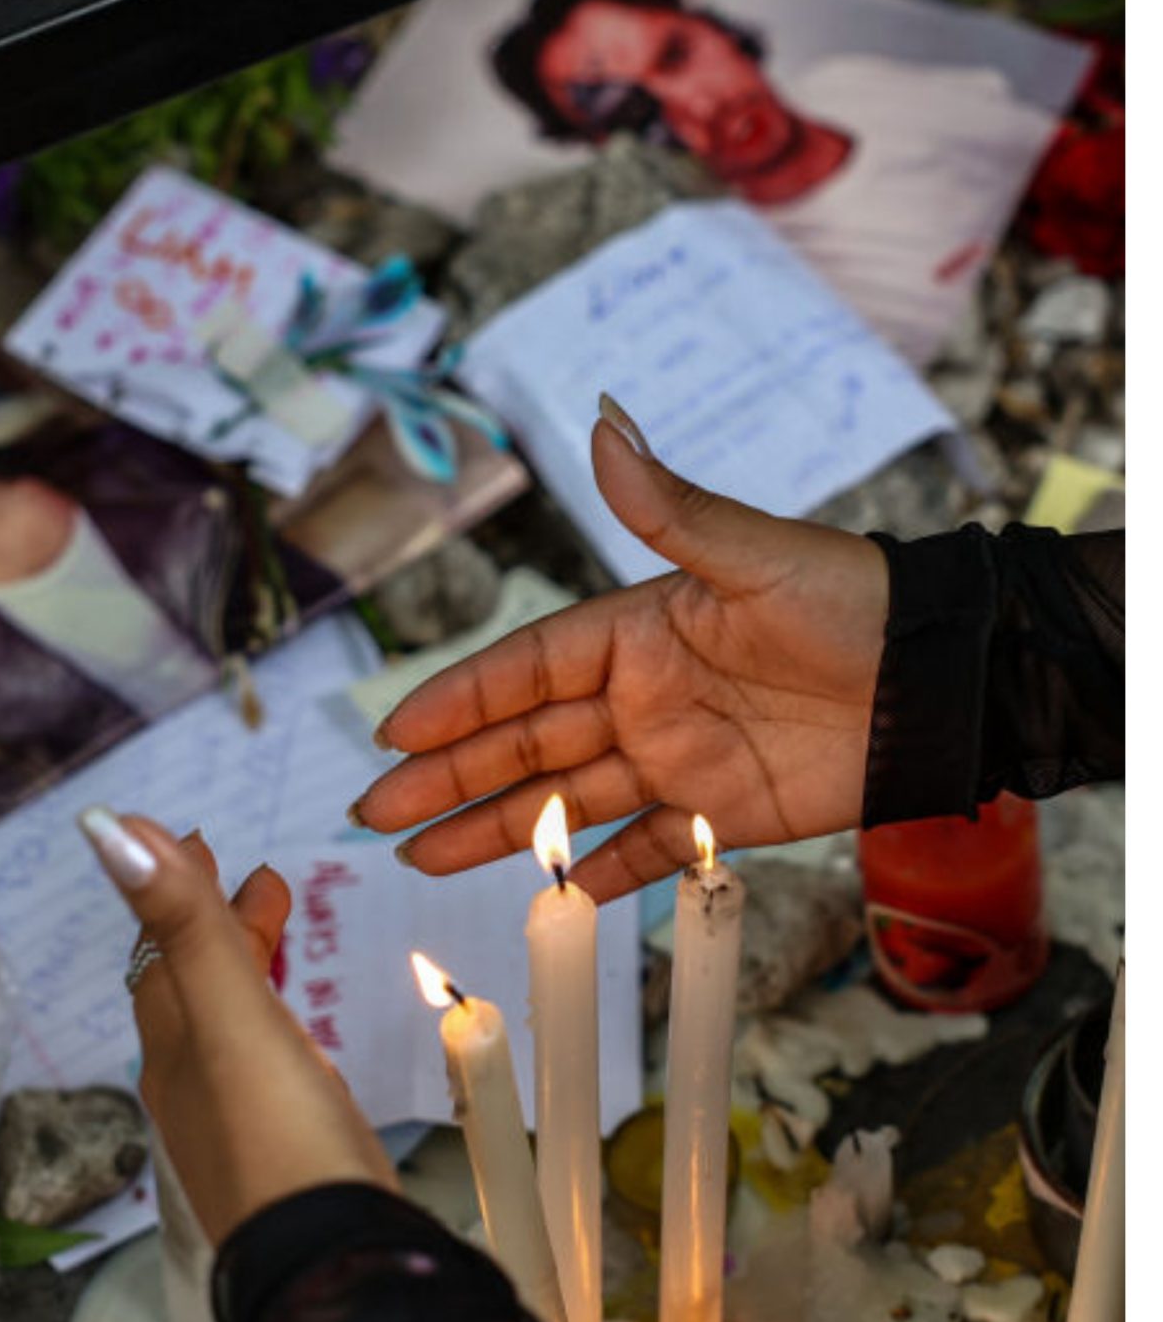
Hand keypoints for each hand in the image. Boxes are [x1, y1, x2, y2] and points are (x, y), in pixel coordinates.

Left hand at [80, 808, 397, 1246]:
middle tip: (254, 873)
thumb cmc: (281, 1145)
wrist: (332, 1274)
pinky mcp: (286, 1157)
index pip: (161, 949)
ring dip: (245, 967)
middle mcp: (193, 1085)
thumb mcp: (230, 1017)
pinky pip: (265, 1067)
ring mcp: (239, 1125)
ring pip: (229, 1025)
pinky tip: (299, 1038)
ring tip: (277, 926)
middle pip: (192, 983)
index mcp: (174, 1045)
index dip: (175, 889)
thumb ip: (182, 923)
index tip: (196, 836)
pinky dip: (274, 1024)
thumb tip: (106, 827)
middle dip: (214, 921)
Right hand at [353, 399, 887, 902]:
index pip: (523, 671)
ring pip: (562, 803)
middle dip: (444, 777)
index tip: (394, 731)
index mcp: (635, 632)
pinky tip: (542, 899)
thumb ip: (668, 508)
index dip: (457, 701)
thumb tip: (604, 423)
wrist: (948, 680)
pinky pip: (643, 852)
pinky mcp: (720, 815)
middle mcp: (640, 698)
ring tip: (417, 857)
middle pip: (522, 744)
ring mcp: (676, 760)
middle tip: (373, 810)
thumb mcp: (755, 555)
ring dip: (491, 831)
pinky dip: (595, 877)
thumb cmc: (857, 601)